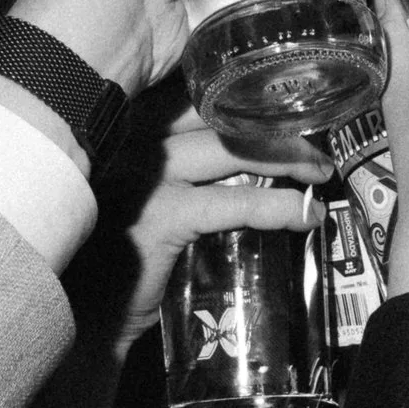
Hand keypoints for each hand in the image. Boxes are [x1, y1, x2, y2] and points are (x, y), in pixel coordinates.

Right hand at [69, 89, 323, 359]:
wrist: (87, 316)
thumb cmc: (118, 255)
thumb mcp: (145, 192)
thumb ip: (181, 164)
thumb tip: (250, 151)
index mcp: (127, 123)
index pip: (196, 91)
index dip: (246, 94)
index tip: (287, 104)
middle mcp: (132, 137)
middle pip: (220, 111)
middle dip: (276, 124)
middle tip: (317, 143)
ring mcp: (145, 174)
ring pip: (232, 148)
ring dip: (288, 158)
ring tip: (321, 174)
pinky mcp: (162, 216)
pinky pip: (235, 203)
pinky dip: (278, 207)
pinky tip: (305, 216)